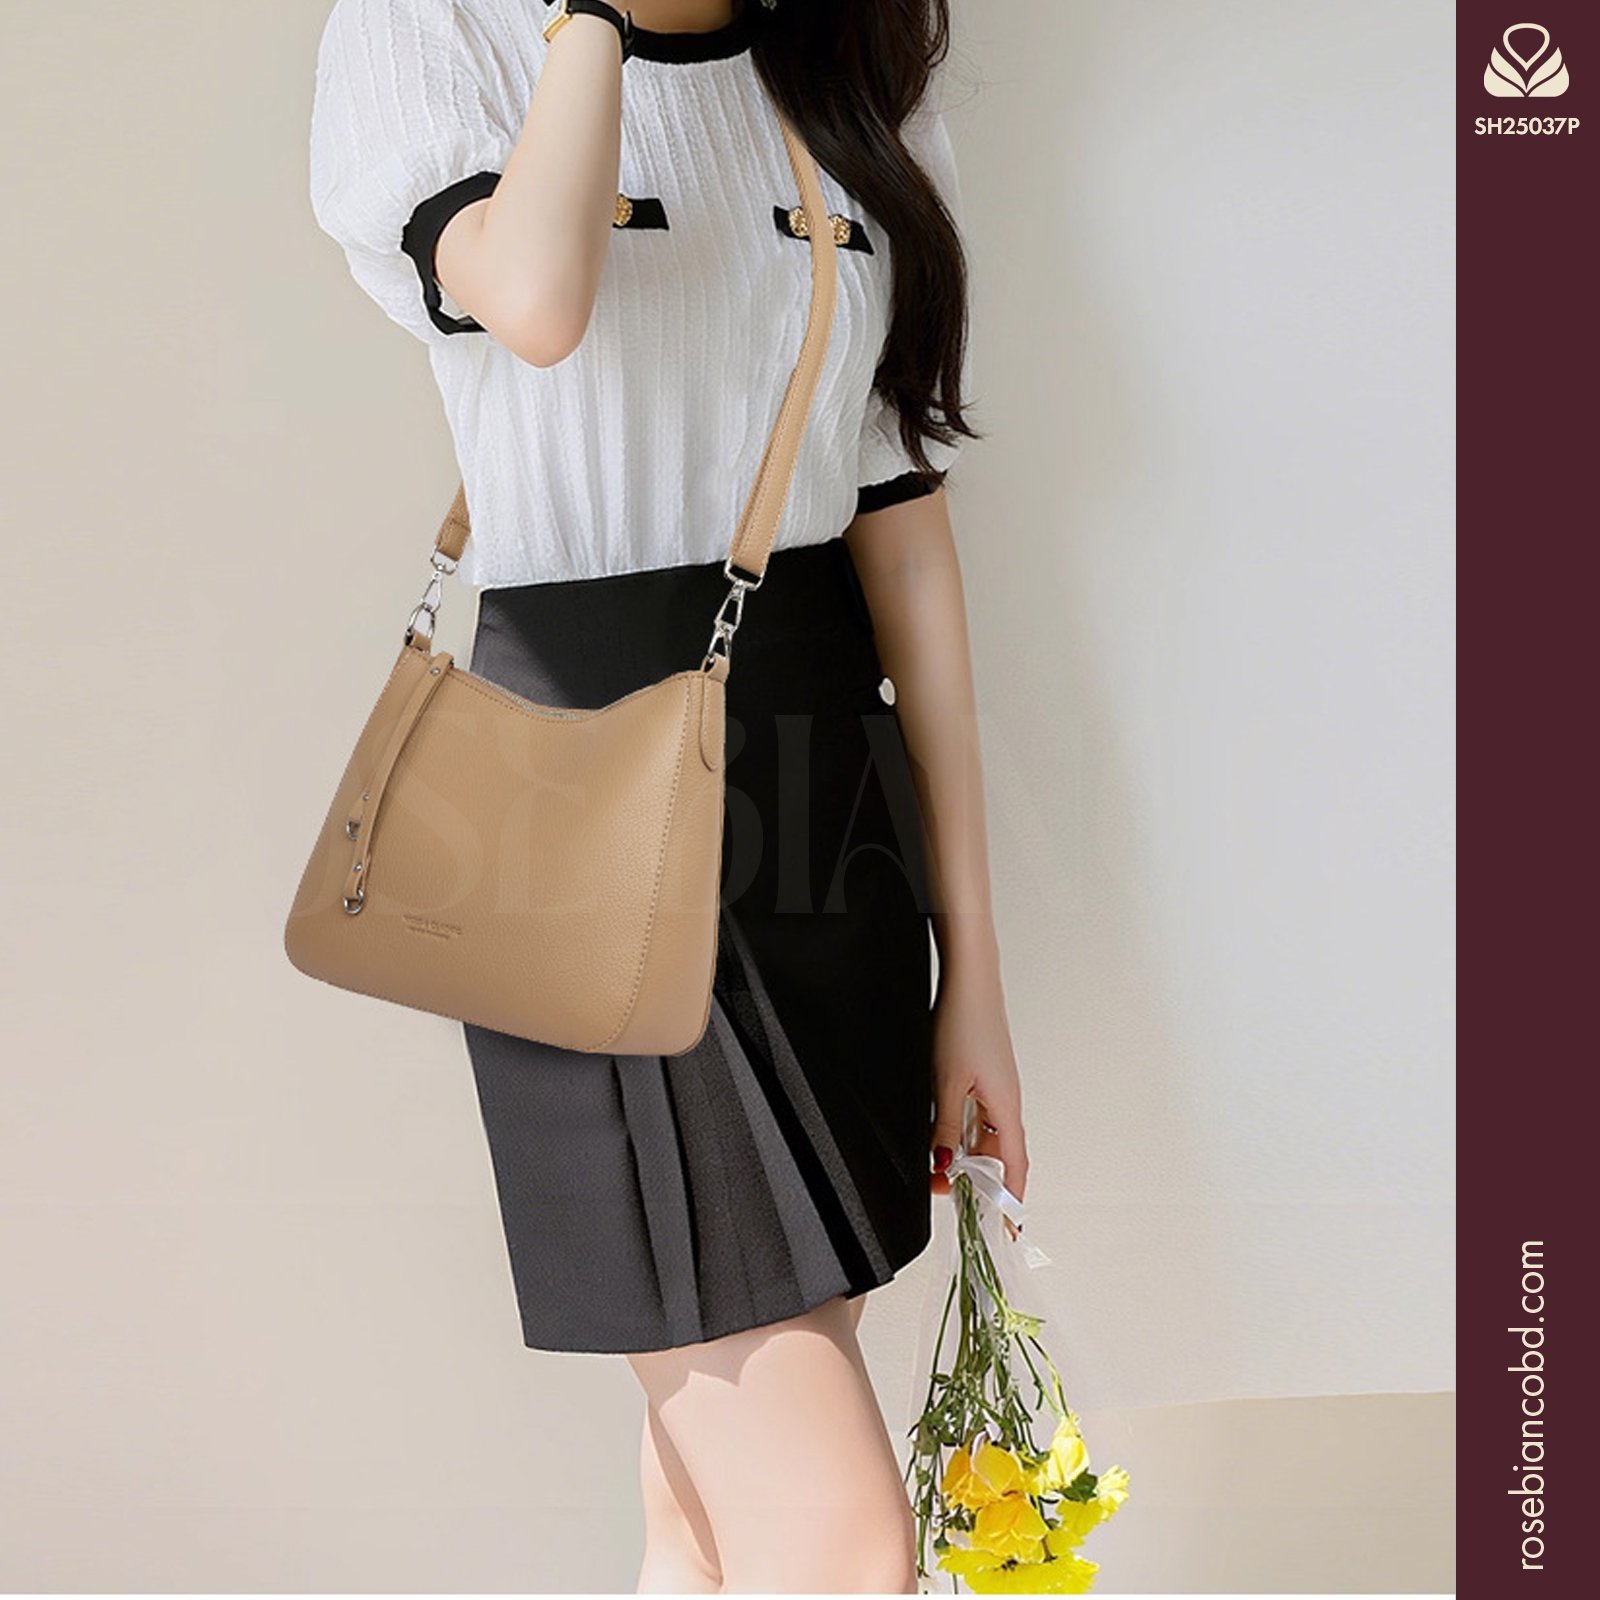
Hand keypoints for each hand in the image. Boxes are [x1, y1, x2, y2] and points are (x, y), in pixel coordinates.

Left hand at [928, 969, 1027, 1200]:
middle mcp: (1006, 1102)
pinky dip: (965, 1135)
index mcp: (1006, 1108)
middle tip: (961, 1206)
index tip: (1007, 1229)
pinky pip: (978, 1117)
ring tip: (948, 1178)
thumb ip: (945, 1126)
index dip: (1010, 1200)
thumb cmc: (964, 1023)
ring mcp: (996, 1089)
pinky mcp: (984, 1076)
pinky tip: (948, 1140)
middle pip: (1001, 1156)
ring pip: (987, 1136)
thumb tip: (945, 1162)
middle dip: (983, 1184)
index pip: (1013, 1167)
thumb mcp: (946, 1082)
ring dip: (971, 1159)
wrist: (970, 982)